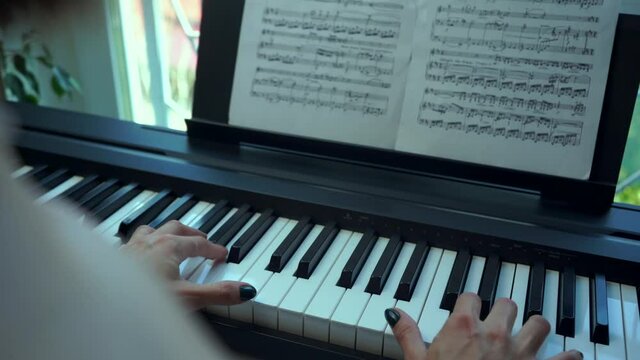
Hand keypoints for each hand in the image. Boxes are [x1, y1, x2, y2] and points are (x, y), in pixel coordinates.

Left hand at [121, 220, 256, 309]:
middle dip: (192, 233)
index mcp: (168, 246)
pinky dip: (143, 242)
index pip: (198, 243)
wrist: (100, 307)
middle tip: (202, 240)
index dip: (213, 248)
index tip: (221, 253)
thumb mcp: (187, 300)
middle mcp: (148, 242)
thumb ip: (217, 294)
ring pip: (152, 230)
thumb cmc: (138, 303)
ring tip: (172, 238)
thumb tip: (245, 290)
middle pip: (175, 228)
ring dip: (166, 232)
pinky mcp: (114, 259)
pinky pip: (132, 241)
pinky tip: (139, 253)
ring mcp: (129, 248)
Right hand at [386, 293, 582, 359]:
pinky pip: (565, 357)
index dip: (468, 303)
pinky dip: (568, 357)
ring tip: (530, 333)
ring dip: (535, 328)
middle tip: (497, 322)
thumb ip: (408, 335)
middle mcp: (495, 333)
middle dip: (503, 311)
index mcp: (464, 327)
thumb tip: (394, 313)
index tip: (466, 311)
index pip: (470, 297)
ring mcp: (522, 352)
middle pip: (507, 303)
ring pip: (539, 323)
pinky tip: (568, 356)